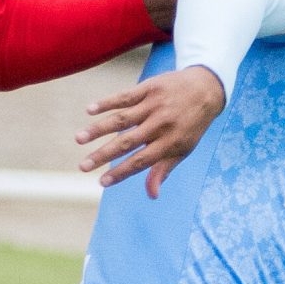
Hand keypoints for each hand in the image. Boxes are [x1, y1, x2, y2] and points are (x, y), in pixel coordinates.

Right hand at [79, 65, 225, 194]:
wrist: (205, 88)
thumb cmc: (191, 125)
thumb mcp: (183, 149)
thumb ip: (164, 170)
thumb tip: (152, 195)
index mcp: (170, 142)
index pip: (141, 161)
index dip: (121, 172)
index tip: (101, 183)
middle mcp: (161, 124)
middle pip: (127, 142)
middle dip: (103, 155)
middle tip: (83, 166)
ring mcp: (153, 105)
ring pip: (122, 118)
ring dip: (98, 129)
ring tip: (79, 139)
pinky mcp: (148, 88)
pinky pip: (124, 96)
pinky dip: (106, 102)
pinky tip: (89, 110)